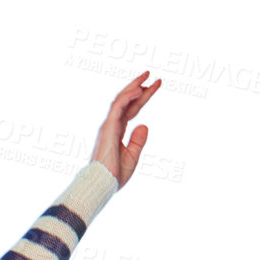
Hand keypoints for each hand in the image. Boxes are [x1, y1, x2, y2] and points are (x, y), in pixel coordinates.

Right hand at [91, 72, 161, 188]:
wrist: (103, 184)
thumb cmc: (115, 175)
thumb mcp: (132, 156)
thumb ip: (138, 141)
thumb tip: (144, 125)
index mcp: (117, 132)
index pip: (132, 109)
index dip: (143, 97)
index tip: (156, 85)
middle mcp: (112, 126)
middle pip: (127, 101)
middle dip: (139, 87)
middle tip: (151, 75)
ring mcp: (109, 126)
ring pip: (121, 100)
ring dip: (134, 86)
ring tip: (146, 76)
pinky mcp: (108, 128)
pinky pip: (118, 108)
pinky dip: (128, 97)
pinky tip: (139, 90)